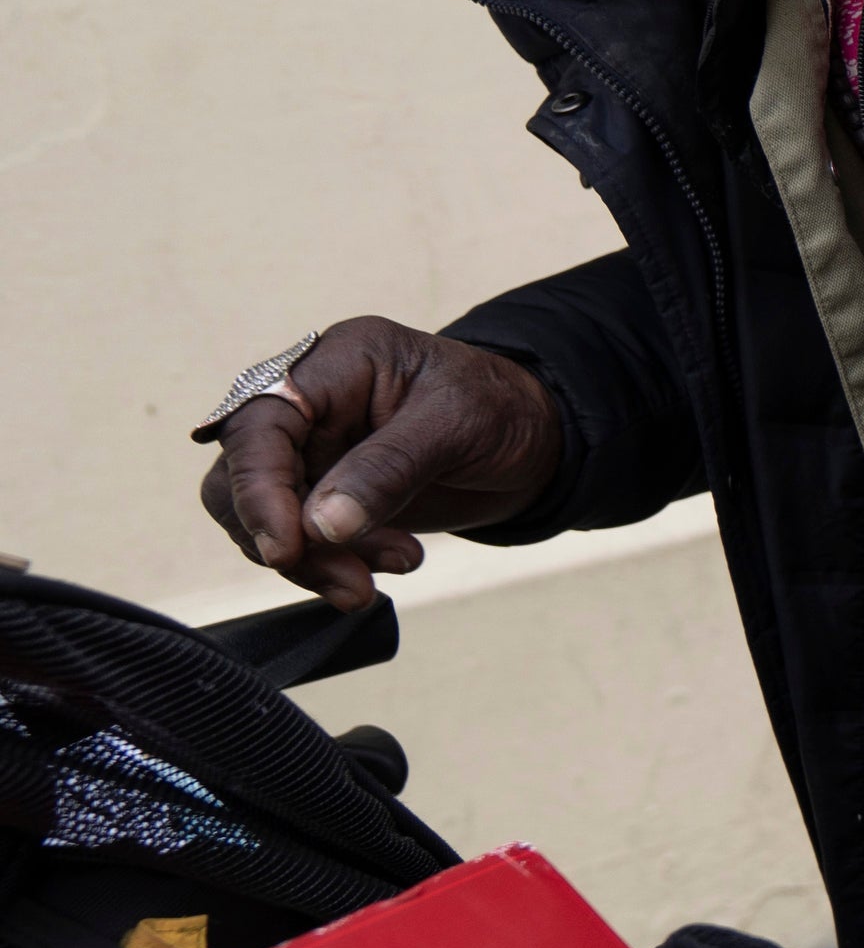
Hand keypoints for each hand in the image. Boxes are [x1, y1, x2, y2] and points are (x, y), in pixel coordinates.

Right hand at [198, 318, 563, 609]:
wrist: (536, 438)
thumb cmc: (499, 407)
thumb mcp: (456, 424)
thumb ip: (389, 468)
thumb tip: (320, 525)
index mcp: (332, 366)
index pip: (257, 425)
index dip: (258, 490)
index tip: (286, 549)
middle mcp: (307, 407)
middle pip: (242, 479)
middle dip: (288, 540)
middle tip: (354, 582)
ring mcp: (312, 453)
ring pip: (263, 519)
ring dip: (316, 560)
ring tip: (401, 562)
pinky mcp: (325, 495)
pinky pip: (301, 539)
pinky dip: (336, 563)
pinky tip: (399, 560)